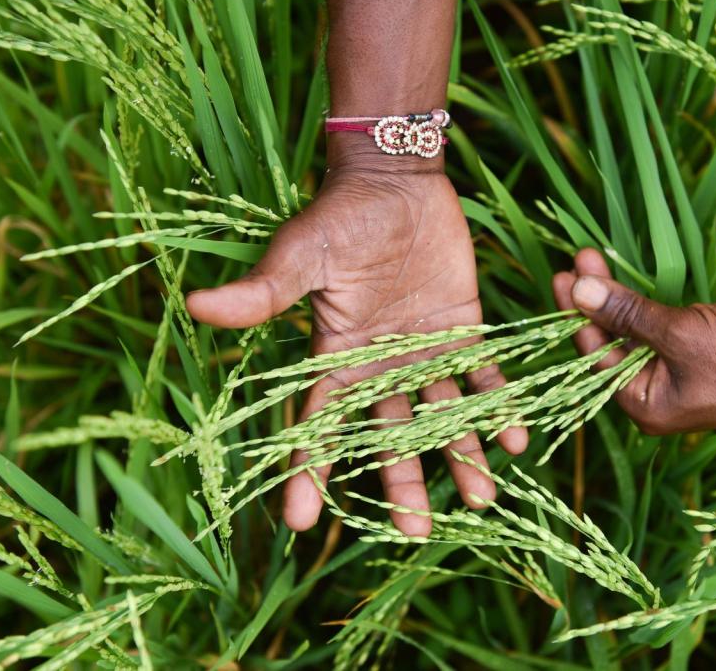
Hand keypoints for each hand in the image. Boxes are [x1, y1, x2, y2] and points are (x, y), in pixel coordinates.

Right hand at [187, 169, 526, 535]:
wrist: (395, 183)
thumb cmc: (340, 217)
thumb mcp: (300, 255)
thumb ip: (264, 291)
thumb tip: (198, 306)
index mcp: (336, 358)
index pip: (319, 424)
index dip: (309, 470)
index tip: (301, 524)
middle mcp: (380, 367)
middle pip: (390, 434)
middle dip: (402, 480)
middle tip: (416, 531)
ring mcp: (423, 353)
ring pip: (442, 414)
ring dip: (462, 453)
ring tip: (485, 497)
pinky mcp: (463, 331)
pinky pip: (482, 377)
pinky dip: (497, 405)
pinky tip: (517, 438)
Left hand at [552, 249, 715, 434]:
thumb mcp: (679, 332)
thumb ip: (627, 313)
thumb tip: (579, 292)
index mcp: (646, 408)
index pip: (595, 359)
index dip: (578, 316)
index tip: (566, 276)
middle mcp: (658, 401)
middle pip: (612, 347)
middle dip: (595, 302)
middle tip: (578, 261)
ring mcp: (680, 382)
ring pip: (635, 337)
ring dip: (618, 300)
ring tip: (596, 262)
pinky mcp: (699, 362)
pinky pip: (660, 335)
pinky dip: (644, 309)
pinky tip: (630, 283)